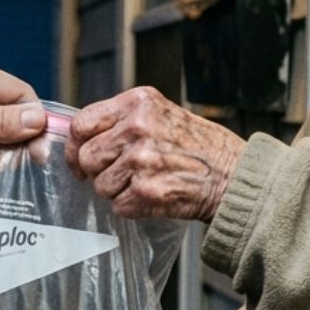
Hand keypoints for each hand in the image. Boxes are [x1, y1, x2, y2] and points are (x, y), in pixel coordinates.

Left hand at [66, 86, 244, 221]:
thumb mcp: (161, 113)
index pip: (81, 123)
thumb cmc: (199, 146)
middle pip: (86, 157)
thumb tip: (81, 137)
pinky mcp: (147, 190)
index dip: (76, 146)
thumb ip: (122, 119)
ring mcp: (141, 159)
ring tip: (146, 182)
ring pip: (100, 185)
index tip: (81, 158)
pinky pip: (118, 205)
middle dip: (98, 171)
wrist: (234, 175)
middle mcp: (137, 127)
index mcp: (138, 102)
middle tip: (120, 174)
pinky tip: (154, 195)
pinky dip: (132, 207)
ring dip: (117, 191)